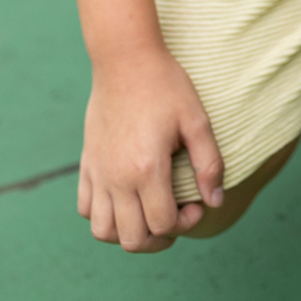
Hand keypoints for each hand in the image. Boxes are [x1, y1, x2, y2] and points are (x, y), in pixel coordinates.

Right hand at [78, 46, 223, 251]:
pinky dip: (104, 216)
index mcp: (146, 168)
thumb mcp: (196, 119)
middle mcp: (117, 177)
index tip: (196, 205)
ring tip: (148, 216)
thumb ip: (209, 163)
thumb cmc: (165, 85)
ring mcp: (98, 172)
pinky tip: (125, 199)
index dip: (185, 224)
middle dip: (159, 240)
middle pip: (132, 239)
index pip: (162, 225)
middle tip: (175, 216)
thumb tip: (215, 203)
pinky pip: (86, 209)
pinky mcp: (86, 164)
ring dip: (128, 234)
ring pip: (103, 232)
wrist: (125, 59)